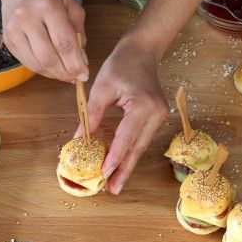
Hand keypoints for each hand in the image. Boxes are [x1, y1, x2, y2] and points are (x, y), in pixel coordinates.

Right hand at [0, 0, 87, 82]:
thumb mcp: (71, 4)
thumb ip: (79, 33)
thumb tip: (81, 62)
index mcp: (48, 5)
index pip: (64, 42)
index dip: (75, 63)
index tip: (84, 74)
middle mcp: (27, 17)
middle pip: (48, 57)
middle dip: (65, 73)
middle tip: (75, 77)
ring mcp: (13, 29)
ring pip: (36, 64)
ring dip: (54, 74)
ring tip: (65, 74)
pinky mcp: (7, 39)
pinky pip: (26, 62)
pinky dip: (42, 69)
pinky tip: (52, 67)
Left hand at [76, 37, 168, 194]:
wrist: (142, 52)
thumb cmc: (120, 65)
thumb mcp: (101, 88)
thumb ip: (92, 114)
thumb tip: (81, 139)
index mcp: (143, 105)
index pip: (126, 137)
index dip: (115, 157)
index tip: (104, 174)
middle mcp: (156, 114)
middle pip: (138, 147)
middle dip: (124, 169)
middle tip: (113, 190)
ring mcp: (160, 116)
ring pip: (141, 146)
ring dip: (127, 164)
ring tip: (115, 183)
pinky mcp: (158, 117)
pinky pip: (142, 139)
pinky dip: (131, 152)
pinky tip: (121, 164)